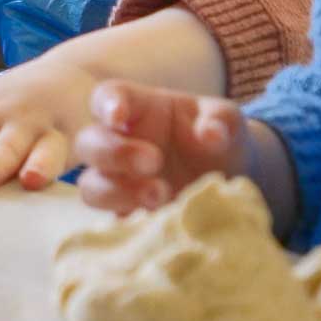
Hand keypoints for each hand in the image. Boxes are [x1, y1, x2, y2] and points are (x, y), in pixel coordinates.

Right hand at [72, 79, 244, 214]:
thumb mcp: (227, 121)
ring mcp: (121, 182)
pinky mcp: (129, 215)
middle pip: (88, 142)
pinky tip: (156, 224)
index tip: (118, 116)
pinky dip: (128, 223)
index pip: (108, 96)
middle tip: (154, 161)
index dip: (107, 105)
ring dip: (118, 192)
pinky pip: (111, 222)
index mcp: (139, 108)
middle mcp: (121, 143)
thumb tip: (210, 135)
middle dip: (115, 153)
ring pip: (90, 186)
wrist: (232, 180)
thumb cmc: (220, 138)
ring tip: (161, 197)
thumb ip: (219, 120)